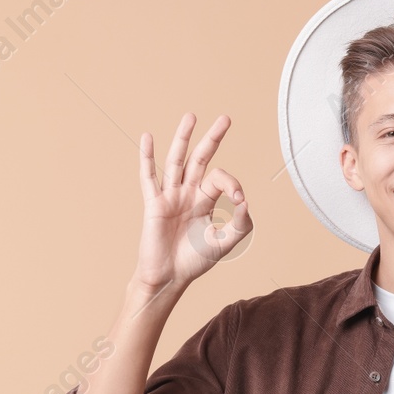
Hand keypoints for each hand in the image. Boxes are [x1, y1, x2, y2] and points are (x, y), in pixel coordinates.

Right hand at [133, 113, 251, 294]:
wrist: (170, 277)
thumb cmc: (195, 261)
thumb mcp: (225, 243)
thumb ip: (241, 224)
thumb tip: (245, 202)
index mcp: (205, 200)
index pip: (220, 179)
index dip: (232, 183)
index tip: (238, 199)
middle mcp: (188, 193)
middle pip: (201, 159)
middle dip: (213, 138)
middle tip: (226, 118)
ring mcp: (170, 196)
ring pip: (177, 161)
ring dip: (183, 138)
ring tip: (191, 116)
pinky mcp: (154, 204)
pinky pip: (149, 177)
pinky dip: (147, 157)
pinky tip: (147, 138)